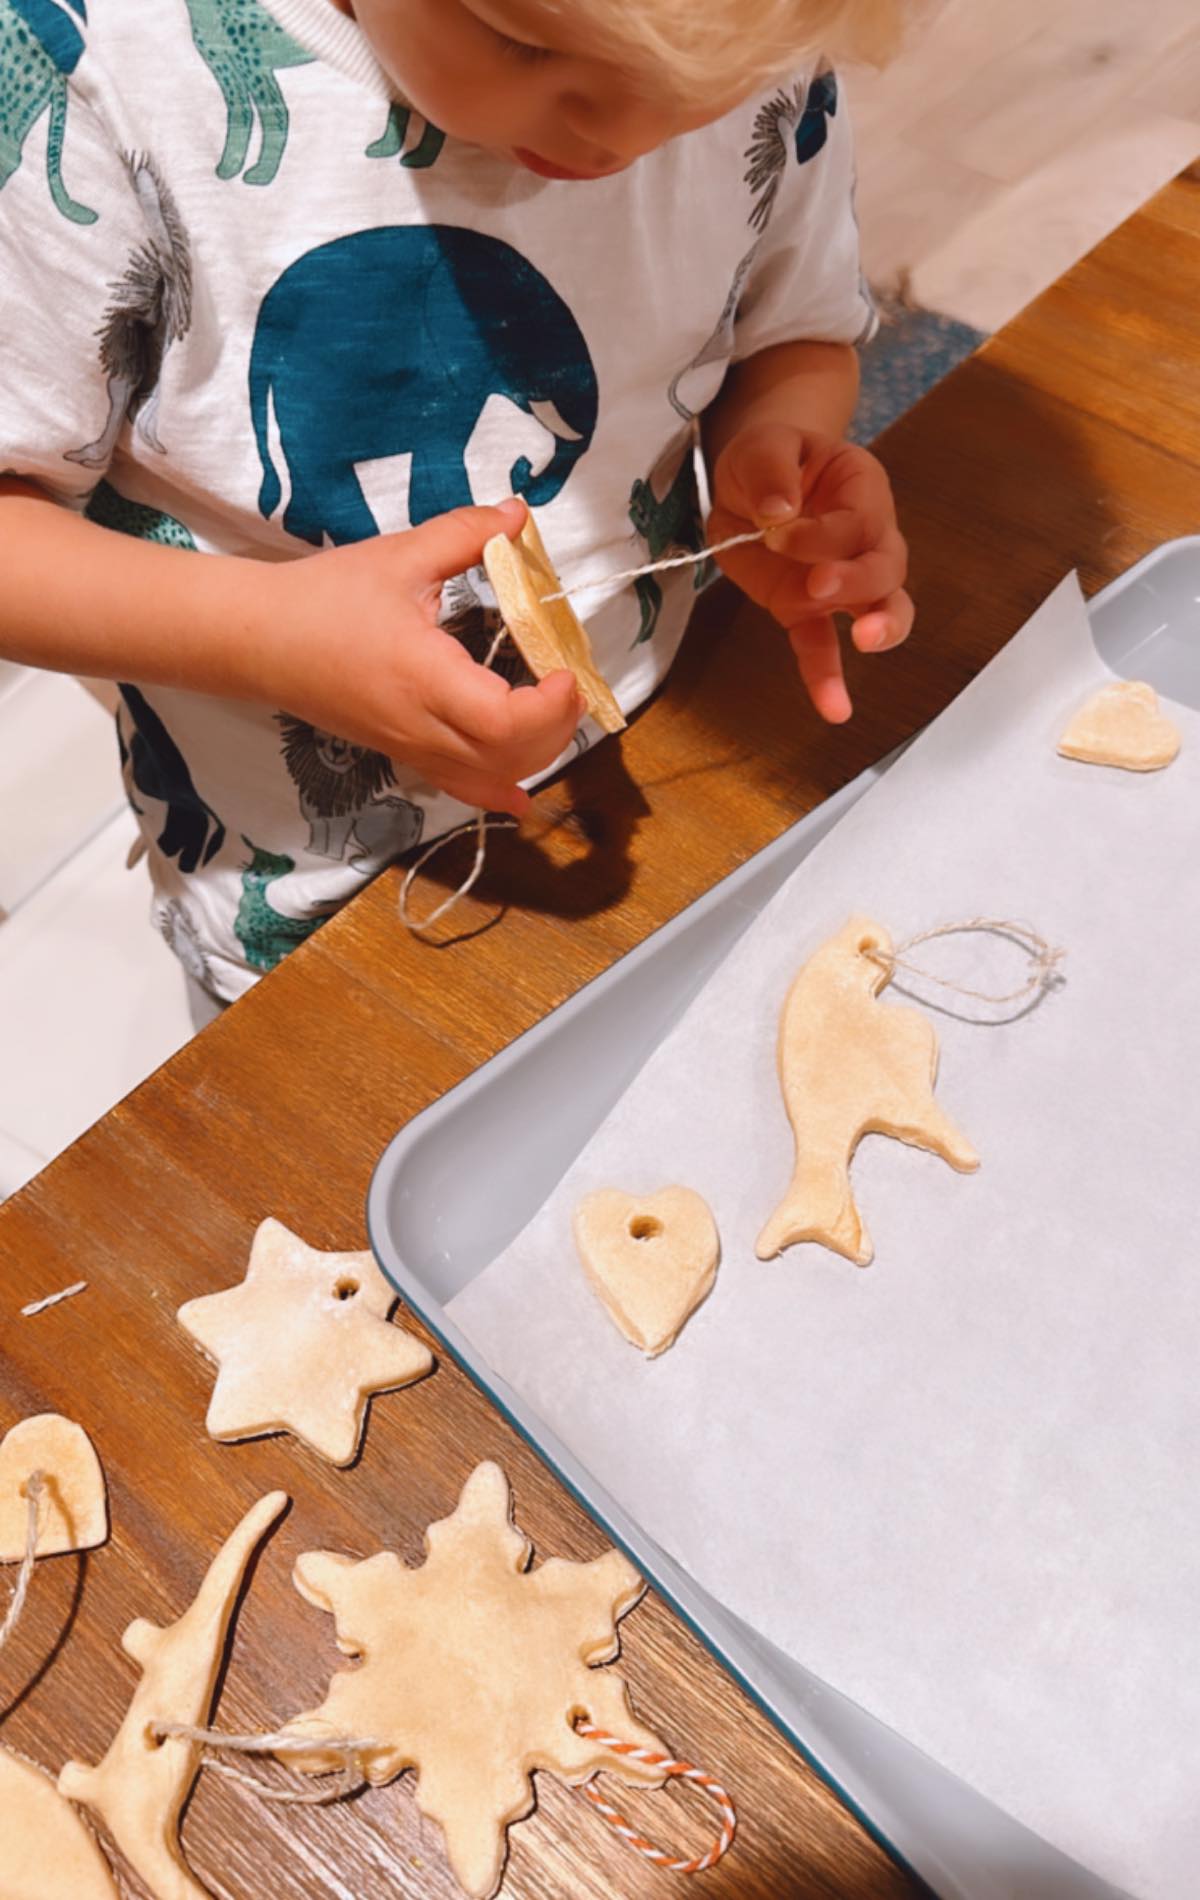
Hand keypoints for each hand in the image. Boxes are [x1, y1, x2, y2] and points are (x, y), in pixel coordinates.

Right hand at [257, 499, 582, 816]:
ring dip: (535, 755)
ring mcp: (411, 749)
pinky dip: (496, 791)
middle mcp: (421, 728)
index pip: (504, 720)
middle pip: (508, 757)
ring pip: (490, 778)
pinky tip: (518, 796)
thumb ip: (465, 534)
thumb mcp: (399, 557)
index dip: (549, 707)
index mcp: (425, 679)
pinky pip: (458, 787)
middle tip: (570, 682)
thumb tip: (517, 515)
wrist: (258, 640)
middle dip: (556, 728)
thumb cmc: (324, 598)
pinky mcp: (401, 755)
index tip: (564, 667)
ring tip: (553, 714)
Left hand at [708, 422, 911, 722]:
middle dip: (856, 580)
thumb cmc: (768, 457)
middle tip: (818, 585)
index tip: (778, 529)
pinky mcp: (806, 610)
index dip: (821, 533)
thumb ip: (772, 470)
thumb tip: (778, 509)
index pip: (857, 519)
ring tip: (867, 641)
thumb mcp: (763, 445)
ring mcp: (843, 579)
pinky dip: (828, 677)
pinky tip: (834, 708)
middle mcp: (868, 536)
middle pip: (886, 566)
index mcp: (862, 488)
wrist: (751, 480)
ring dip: (880, 626)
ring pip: (883, 607)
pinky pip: (824, 646)